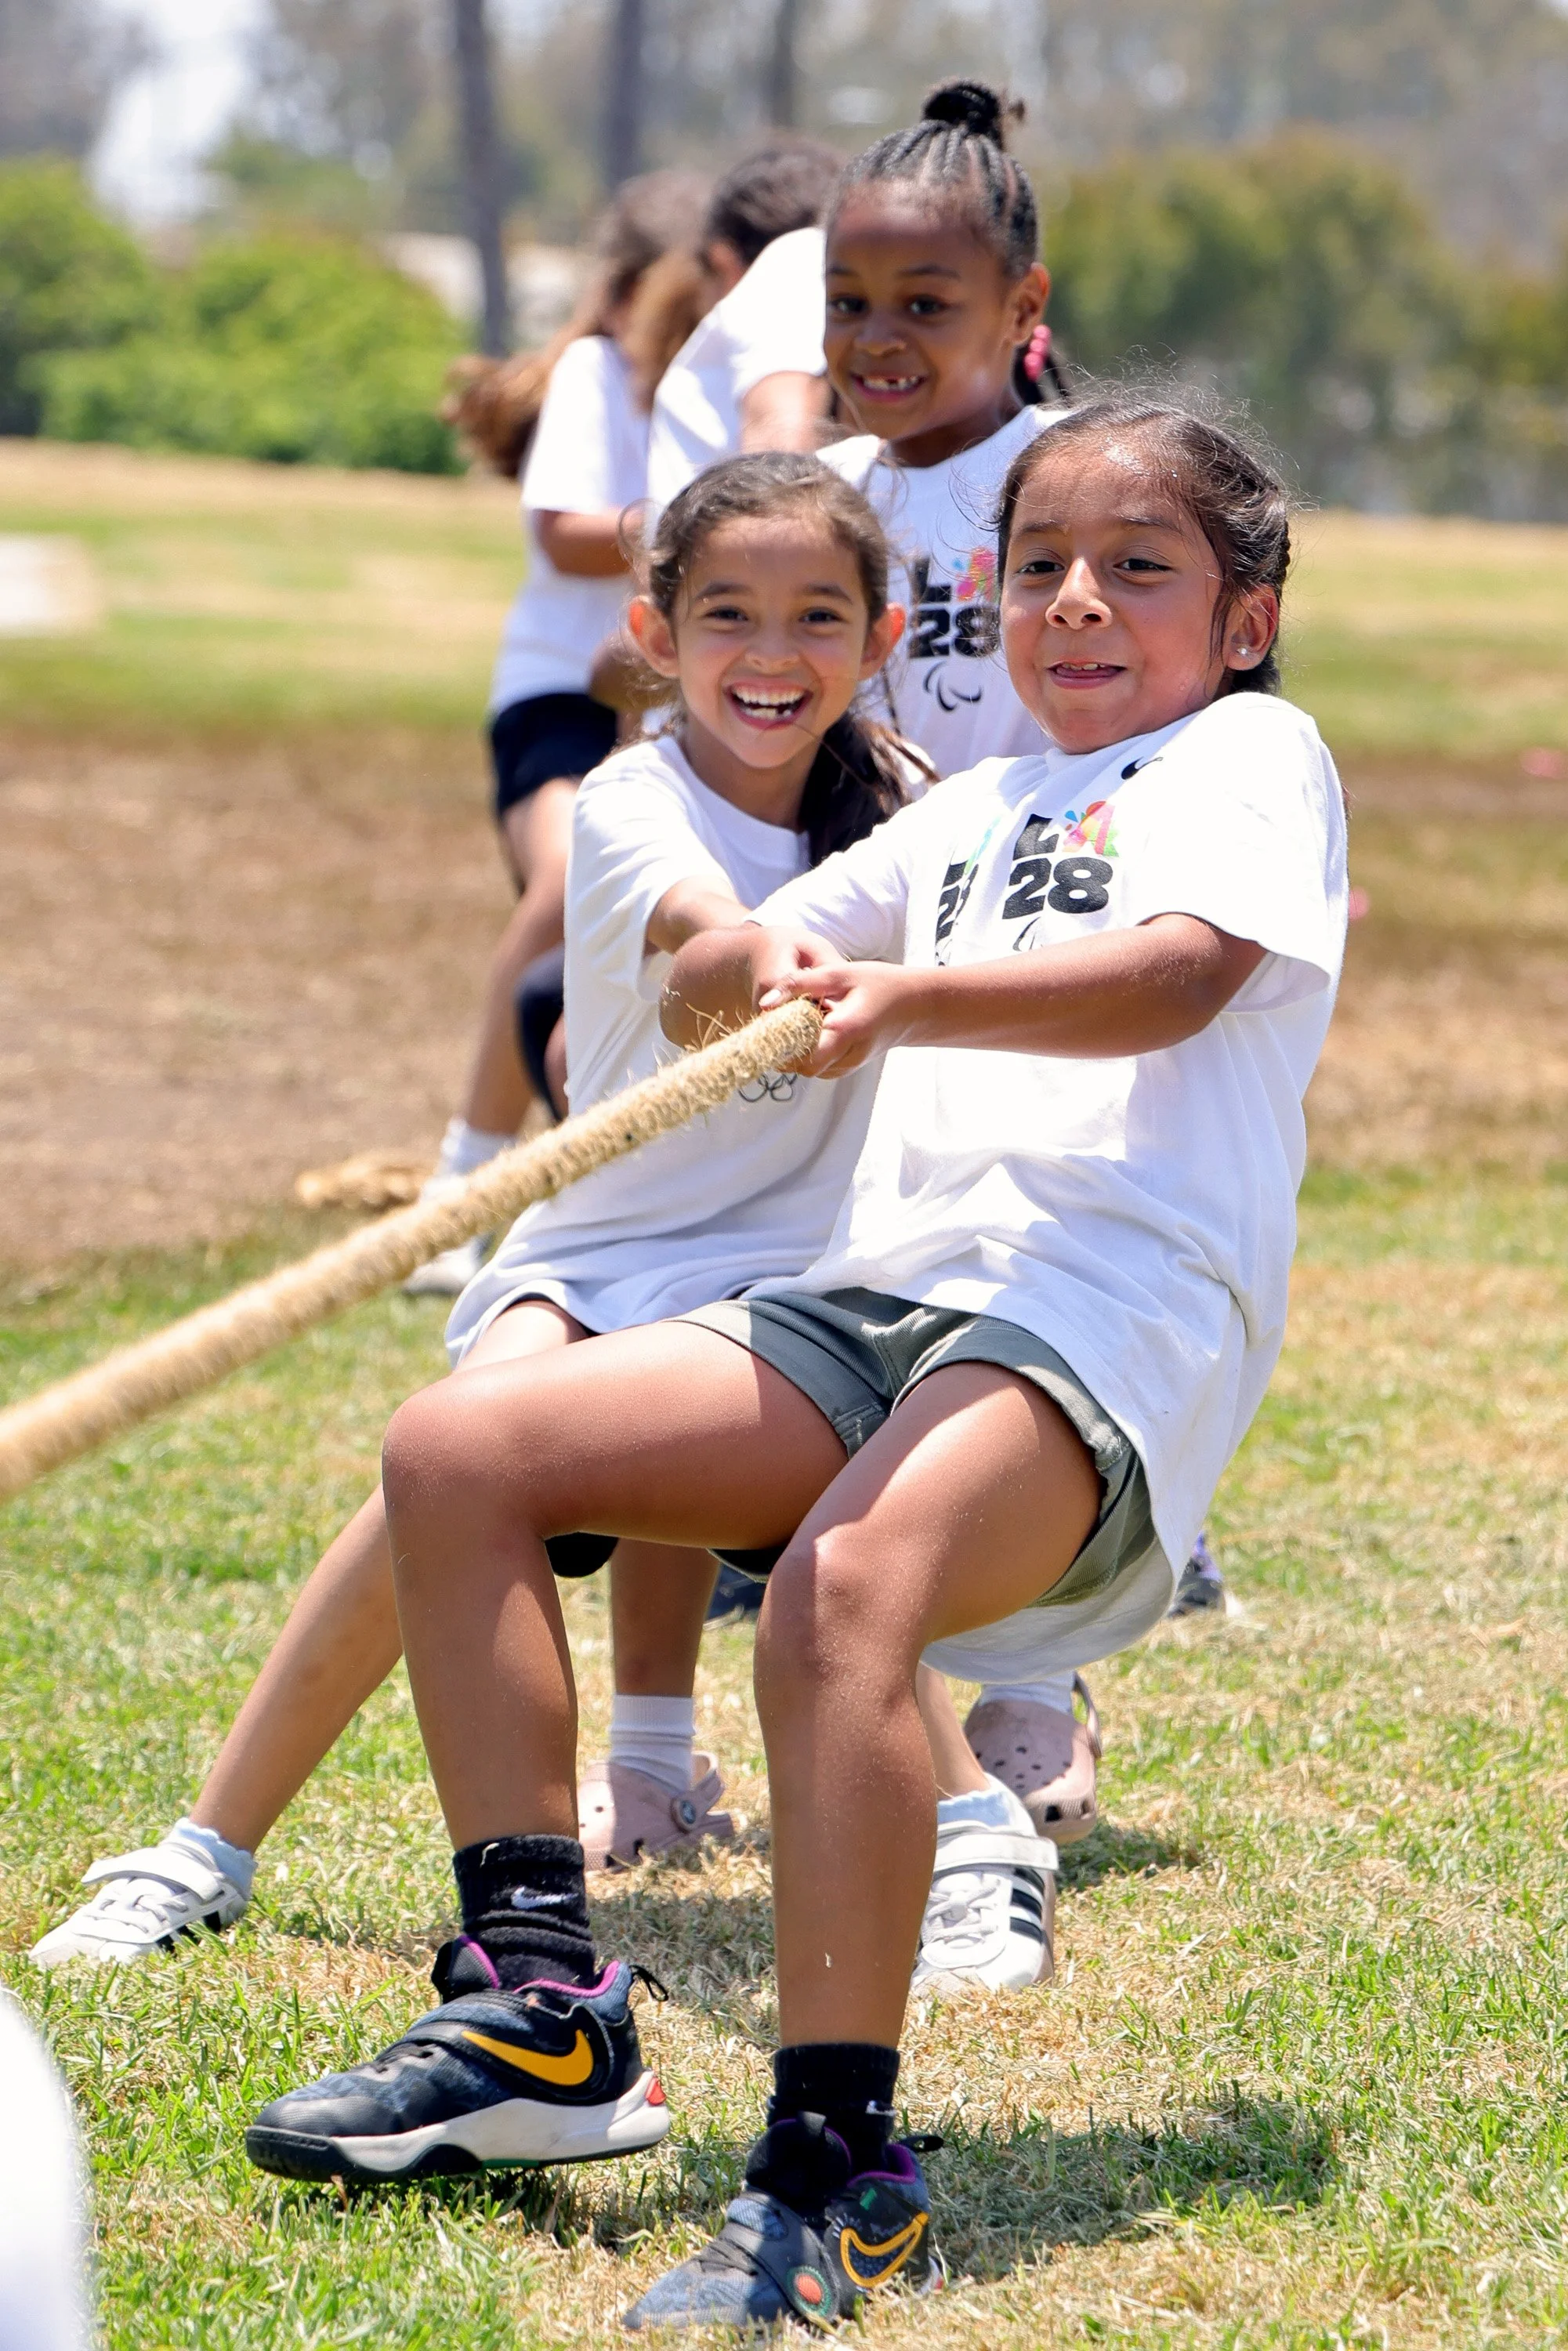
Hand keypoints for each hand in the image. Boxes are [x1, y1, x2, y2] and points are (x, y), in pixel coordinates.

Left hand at [759, 957, 922, 1076]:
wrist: (917, 1005)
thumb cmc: (879, 984)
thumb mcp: (838, 974)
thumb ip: (799, 984)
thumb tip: (764, 1004)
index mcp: (844, 1031)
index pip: (802, 1059)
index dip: (781, 1050)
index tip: (768, 1030)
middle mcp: (848, 1055)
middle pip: (803, 1067)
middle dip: (787, 1051)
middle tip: (779, 1025)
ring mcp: (852, 1064)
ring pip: (812, 1069)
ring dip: (800, 1052)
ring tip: (799, 1024)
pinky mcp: (852, 1065)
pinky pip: (823, 1067)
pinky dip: (813, 1053)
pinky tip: (815, 1031)